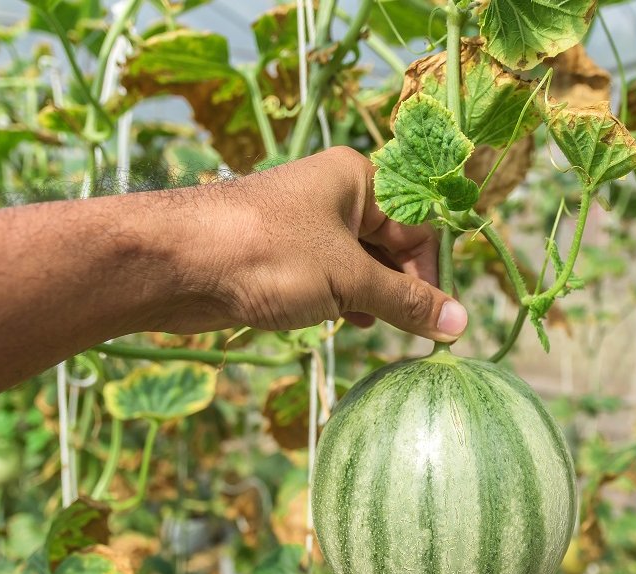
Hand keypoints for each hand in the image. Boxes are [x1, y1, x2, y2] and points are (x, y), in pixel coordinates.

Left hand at [155, 147, 468, 341]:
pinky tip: (356, 325)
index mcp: (357, 178)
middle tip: (423, 334)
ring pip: (361, 265)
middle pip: (392, 243)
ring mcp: (306, 228)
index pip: (419, 223)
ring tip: (392, 333)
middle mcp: (334, 196)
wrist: (174, 263)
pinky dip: (348, 302)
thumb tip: (460, 324)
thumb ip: (405, 302)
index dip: (434, 271)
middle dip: (406, 287)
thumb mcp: (348, 279)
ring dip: (378, 299)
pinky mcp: (282, 259)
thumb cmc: (268, 254)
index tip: (446, 318)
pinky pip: (331, 278)